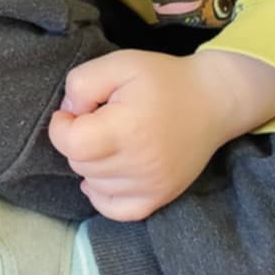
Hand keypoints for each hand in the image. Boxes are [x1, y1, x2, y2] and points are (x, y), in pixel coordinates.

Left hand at [49, 48, 267, 220]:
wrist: (213, 101)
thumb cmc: (163, 79)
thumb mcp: (119, 63)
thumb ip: (82, 83)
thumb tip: (68, 114)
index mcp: (127, 130)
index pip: (71, 144)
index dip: (62, 126)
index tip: (76, 110)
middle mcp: (139, 165)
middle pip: (80, 164)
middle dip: (78, 140)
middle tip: (98, 119)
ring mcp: (151, 187)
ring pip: (93, 184)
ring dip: (91, 163)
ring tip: (110, 139)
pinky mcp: (160, 197)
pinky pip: (115, 210)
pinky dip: (102, 194)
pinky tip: (107, 172)